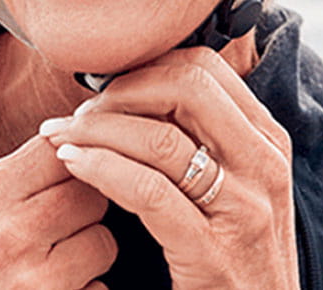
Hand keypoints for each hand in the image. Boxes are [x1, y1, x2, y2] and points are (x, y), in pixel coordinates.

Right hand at [0, 134, 115, 289]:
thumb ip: (13, 181)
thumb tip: (64, 147)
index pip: (58, 150)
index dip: (71, 161)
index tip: (66, 175)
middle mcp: (14, 231)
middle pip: (90, 194)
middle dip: (84, 208)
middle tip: (59, 226)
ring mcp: (38, 277)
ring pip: (103, 242)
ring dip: (88, 253)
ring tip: (55, 262)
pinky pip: (100, 289)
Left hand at [40, 47, 296, 289]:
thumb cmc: (227, 253)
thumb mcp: (226, 185)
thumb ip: (196, 137)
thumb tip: (132, 86)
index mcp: (266, 143)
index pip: (203, 69)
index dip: (142, 67)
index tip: (101, 89)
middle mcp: (264, 168)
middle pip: (185, 88)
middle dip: (118, 92)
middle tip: (76, 114)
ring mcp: (244, 211)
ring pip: (161, 138)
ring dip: (95, 130)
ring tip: (57, 138)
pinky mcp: (214, 254)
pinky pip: (149, 192)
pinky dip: (101, 168)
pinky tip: (72, 165)